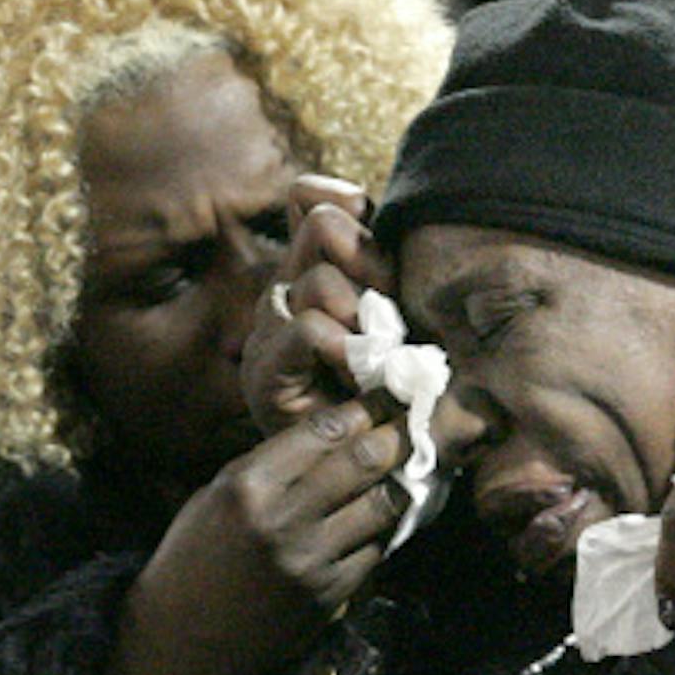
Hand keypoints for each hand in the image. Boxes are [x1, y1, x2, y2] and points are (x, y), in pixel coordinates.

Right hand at [103, 396, 410, 674]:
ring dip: (397, 485)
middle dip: (393, 438)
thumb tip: (336, 434)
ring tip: (405, 473)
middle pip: (363, 462)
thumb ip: (272, 465)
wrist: (181, 640)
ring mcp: (311, 560)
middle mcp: (283, 519)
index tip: (383, 401)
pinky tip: (383, 520)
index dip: (362, 410)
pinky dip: (381, 531)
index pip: (324, 431)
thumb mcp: (216, 494)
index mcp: (248, 484)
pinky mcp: (329, 596)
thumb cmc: (193, 558)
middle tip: (408, 428)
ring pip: (382, 506)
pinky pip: (375, 551)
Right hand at [241, 183, 393, 435]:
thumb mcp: (411, 310)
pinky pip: (305, 328)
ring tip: (378, 361)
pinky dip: (341, 348)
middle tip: (393, 321)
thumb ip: (389, 260)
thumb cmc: (410, 391)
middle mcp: (284, 294)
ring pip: (319, 280)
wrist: (390, 475)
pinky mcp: (263, 376)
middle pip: (323, 227)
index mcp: (314, 271)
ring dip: (364, 320)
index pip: (314, 198)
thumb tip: (361, 200)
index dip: (358, 218)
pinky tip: (360, 376)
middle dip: (373, 267)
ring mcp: (267, 334)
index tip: (391, 270)